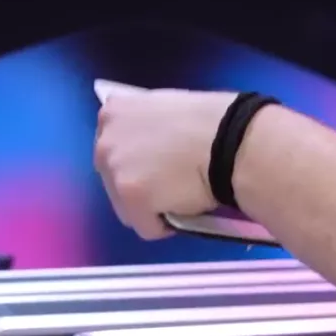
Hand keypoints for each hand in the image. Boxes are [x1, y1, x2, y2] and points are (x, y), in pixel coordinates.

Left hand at [92, 89, 235, 239]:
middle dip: (140, 185)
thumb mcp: (168, 108)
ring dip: (151, 207)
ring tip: (181, 196)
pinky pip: (146, 227)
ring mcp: (115, 170)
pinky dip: (165, 225)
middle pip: (114, 179)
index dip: (140, 160)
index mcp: (114, 112)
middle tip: (172, 183)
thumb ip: (149, 127)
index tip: (162, 164)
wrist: (231, 141)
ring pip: (127, 207)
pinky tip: (186, 207)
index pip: (115, 148)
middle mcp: (104, 141)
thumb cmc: (213, 121)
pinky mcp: (131, 198)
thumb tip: (153, 148)